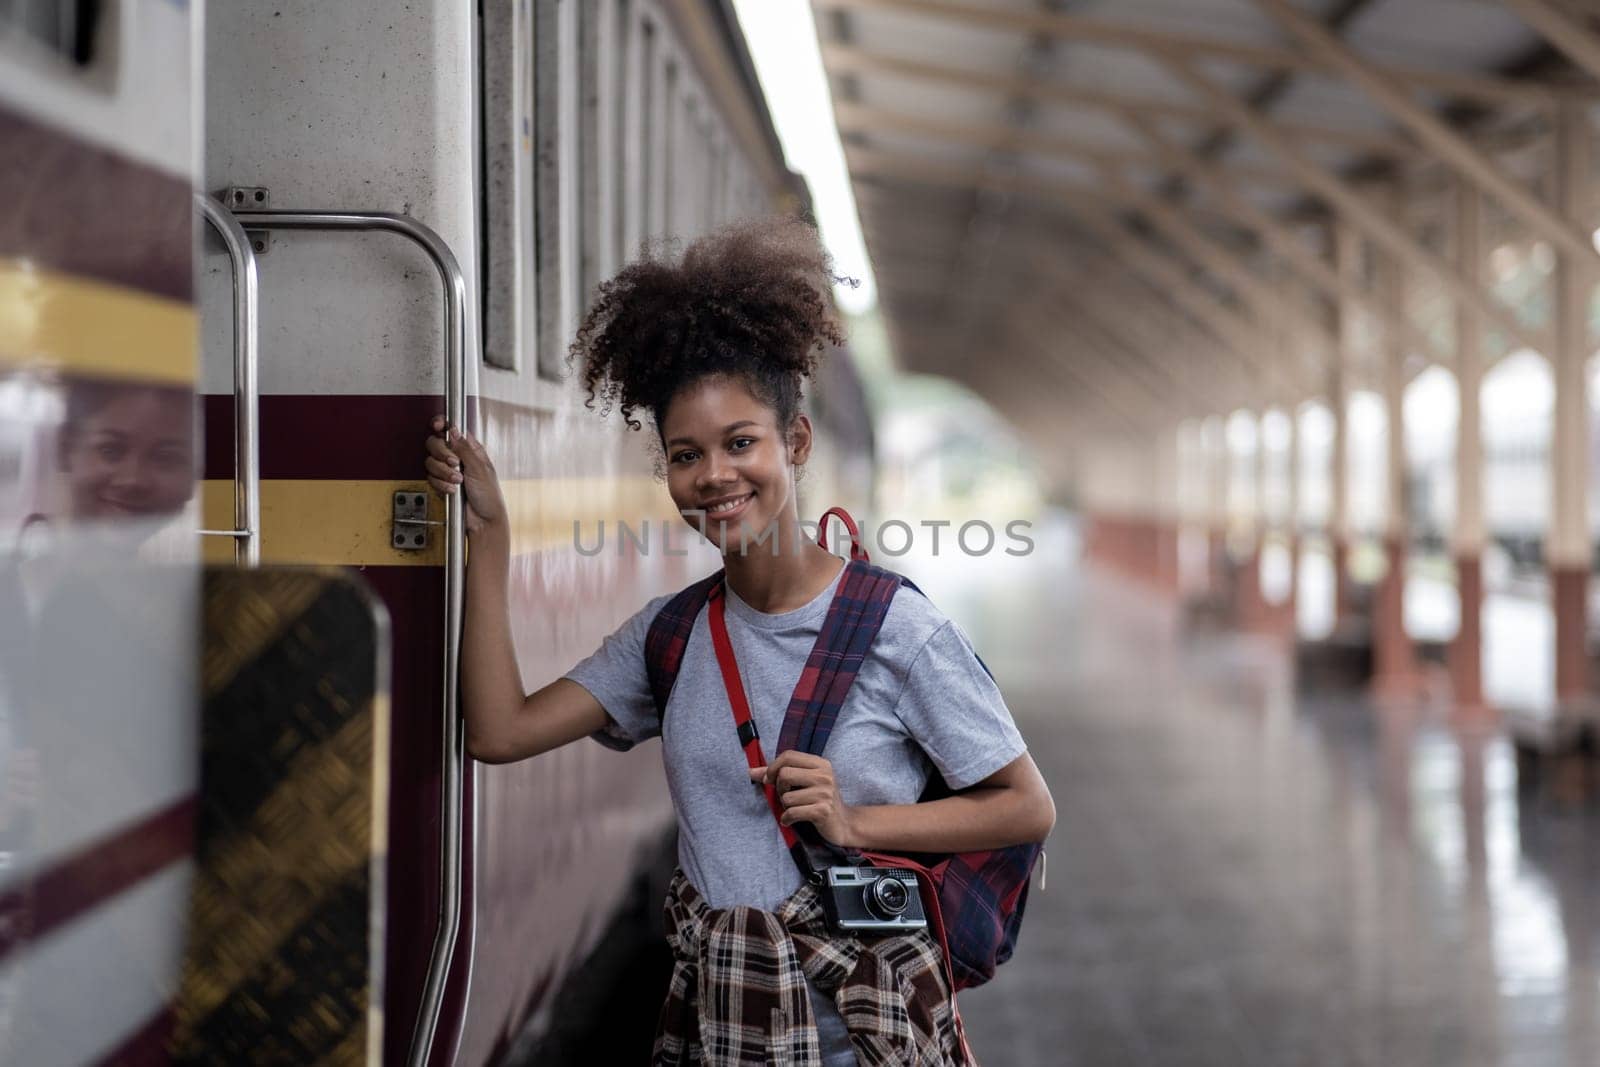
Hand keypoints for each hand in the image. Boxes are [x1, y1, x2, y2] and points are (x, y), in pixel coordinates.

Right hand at [425, 415, 507, 535]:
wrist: (483, 520)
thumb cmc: (489, 496)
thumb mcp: (479, 468)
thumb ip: (464, 448)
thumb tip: (454, 430)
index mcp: (471, 449)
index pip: (452, 430)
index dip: (442, 425)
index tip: (437, 426)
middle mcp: (458, 457)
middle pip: (435, 443)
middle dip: (442, 454)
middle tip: (453, 463)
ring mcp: (447, 470)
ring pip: (430, 461)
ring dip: (443, 472)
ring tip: (458, 481)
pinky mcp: (440, 483)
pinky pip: (430, 478)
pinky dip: (441, 484)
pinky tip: (452, 490)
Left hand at [751, 752, 857, 847]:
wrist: (844, 823)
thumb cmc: (819, 800)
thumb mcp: (804, 782)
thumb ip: (778, 774)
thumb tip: (751, 772)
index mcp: (820, 763)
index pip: (788, 755)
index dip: (773, 767)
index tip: (770, 780)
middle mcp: (824, 775)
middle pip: (784, 774)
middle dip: (779, 788)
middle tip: (787, 797)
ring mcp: (825, 793)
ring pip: (786, 797)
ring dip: (785, 807)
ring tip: (795, 809)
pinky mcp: (823, 811)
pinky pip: (792, 812)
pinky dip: (787, 819)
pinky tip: (791, 820)